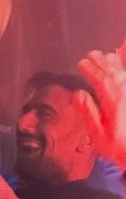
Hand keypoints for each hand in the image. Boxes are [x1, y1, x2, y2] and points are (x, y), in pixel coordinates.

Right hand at [74, 50, 125, 167]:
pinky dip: (125, 72)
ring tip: (105, 55)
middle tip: (91, 54)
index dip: (90, 69)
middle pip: (113, 73)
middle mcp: (125, 95)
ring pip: (124, 74)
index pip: (100, 79)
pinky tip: (122, 69)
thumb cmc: (118, 146)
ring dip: (114, 63)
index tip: (80, 63)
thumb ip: (88, 112)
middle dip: (101, 61)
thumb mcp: (98, 133)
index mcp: (113, 102)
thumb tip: (78, 93)